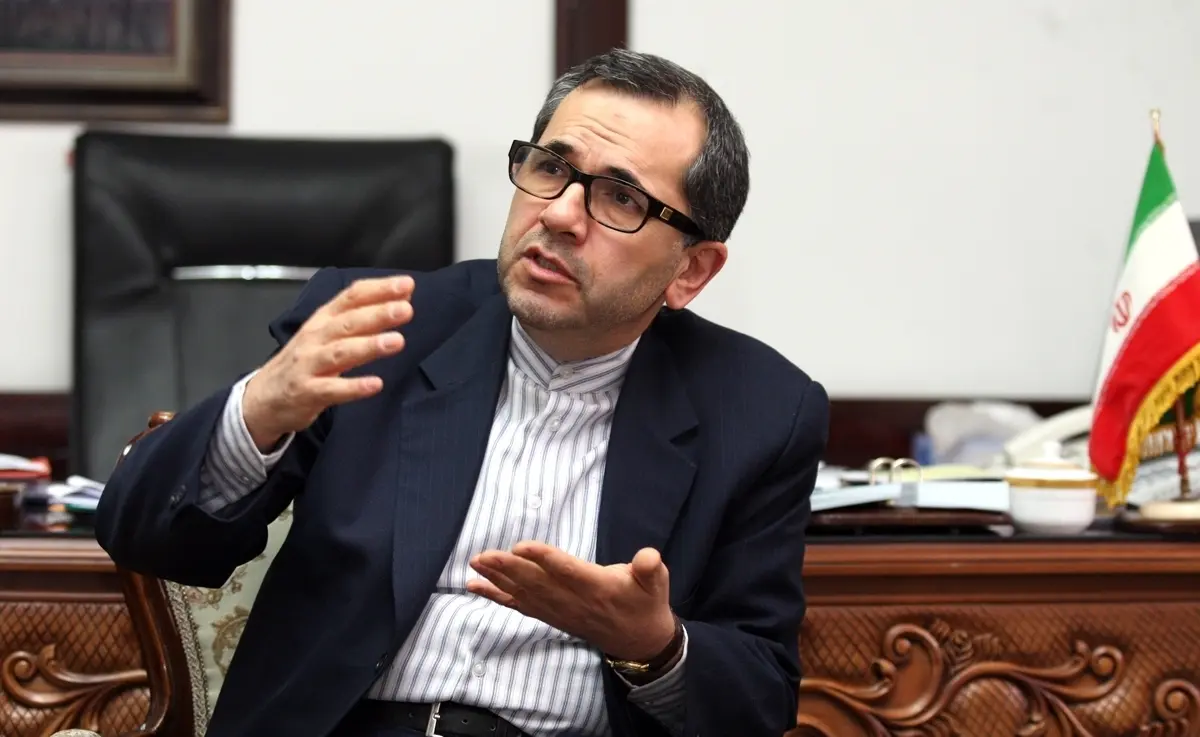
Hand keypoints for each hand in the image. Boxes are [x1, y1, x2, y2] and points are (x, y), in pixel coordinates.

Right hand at [242, 275, 414, 449]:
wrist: (265, 396)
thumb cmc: (305, 361)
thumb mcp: (329, 333)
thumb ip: (364, 316)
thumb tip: (403, 296)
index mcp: (324, 319)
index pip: (352, 297)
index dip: (379, 289)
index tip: (407, 284)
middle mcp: (316, 337)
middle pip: (348, 322)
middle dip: (377, 314)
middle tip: (405, 310)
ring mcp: (309, 364)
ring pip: (340, 352)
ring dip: (369, 346)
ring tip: (397, 341)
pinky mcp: (307, 392)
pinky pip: (332, 389)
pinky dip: (353, 387)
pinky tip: (375, 384)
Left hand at [467, 541, 676, 661]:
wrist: (639, 641)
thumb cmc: (645, 603)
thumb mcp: (656, 583)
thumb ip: (651, 569)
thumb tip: (649, 557)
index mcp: (598, 587)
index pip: (568, 571)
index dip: (545, 559)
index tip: (522, 546)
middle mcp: (574, 601)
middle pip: (538, 583)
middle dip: (510, 569)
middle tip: (486, 555)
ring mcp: (559, 611)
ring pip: (525, 593)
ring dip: (498, 579)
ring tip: (476, 563)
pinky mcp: (551, 615)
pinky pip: (520, 606)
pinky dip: (496, 596)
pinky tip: (475, 586)